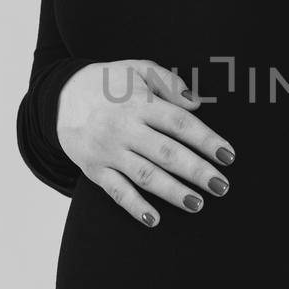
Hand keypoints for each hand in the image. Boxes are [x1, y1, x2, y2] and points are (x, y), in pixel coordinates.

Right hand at [56, 58, 236, 226]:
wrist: (60, 98)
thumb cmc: (109, 83)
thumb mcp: (137, 69)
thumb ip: (168, 82)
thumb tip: (196, 103)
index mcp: (139, 103)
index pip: (179, 123)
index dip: (205, 140)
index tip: (228, 155)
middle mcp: (124, 128)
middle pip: (166, 152)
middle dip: (196, 171)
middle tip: (222, 186)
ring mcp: (109, 151)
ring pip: (145, 175)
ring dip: (172, 192)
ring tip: (197, 203)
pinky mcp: (95, 170)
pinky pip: (116, 192)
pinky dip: (135, 207)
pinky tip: (154, 219)